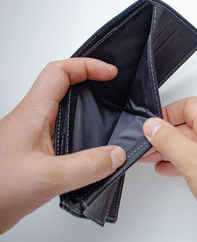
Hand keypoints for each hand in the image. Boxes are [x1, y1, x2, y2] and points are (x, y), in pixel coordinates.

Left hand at [0, 58, 125, 233]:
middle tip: (111, 84)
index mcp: (33, 113)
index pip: (60, 72)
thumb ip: (87, 166)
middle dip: (89, 78)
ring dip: (86, 102)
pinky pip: (63, 128)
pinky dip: (82, 126)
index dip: (87, 66)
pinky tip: (92, 142)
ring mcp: (34, 134)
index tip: (110, 73)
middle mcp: (33, 119)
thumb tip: (116, 154)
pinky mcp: (37, 151)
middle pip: (62, 83)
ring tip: (107, 108)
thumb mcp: (48, 177)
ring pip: (63, 106)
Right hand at [141, 97, 196, 241]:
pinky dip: (182, 164)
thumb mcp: (194, 160)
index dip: (167, 112)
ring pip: (192, 145)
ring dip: (171, 150)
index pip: (188, 105)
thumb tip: (152, 125)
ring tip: (152, 157)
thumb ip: (170, 141)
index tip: (150, 127)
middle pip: (188, 125)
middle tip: (146, 145)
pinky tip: (171, 170)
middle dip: (165, 134)